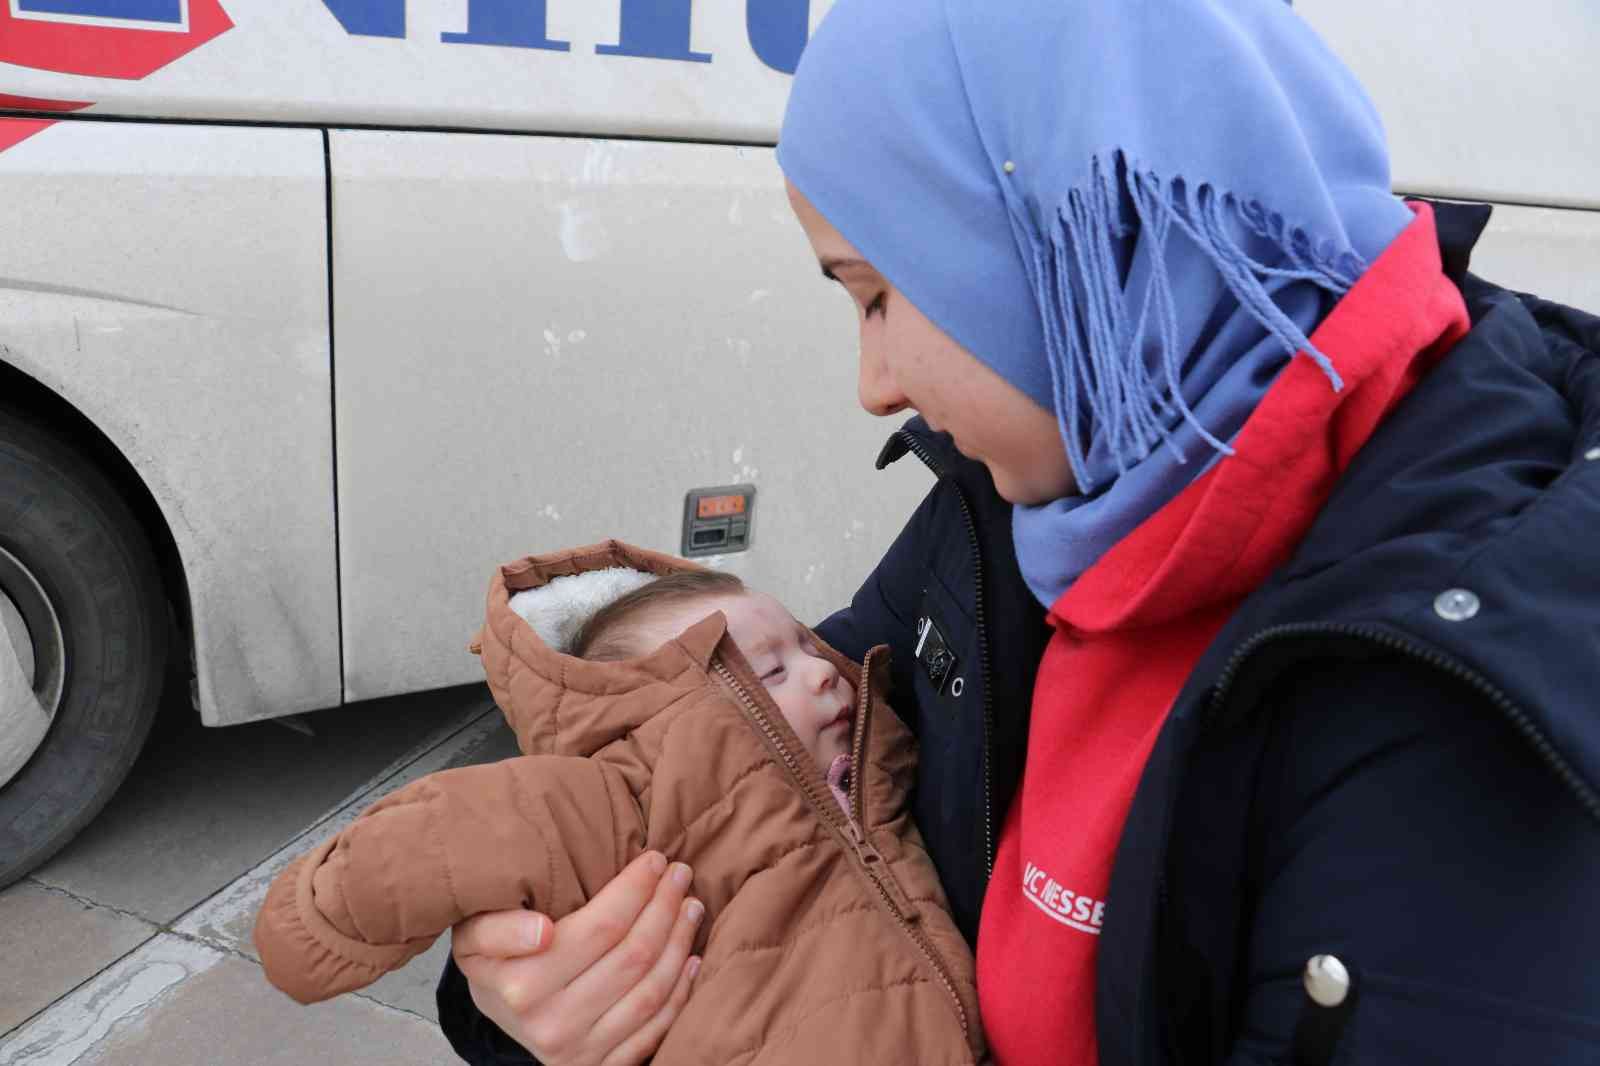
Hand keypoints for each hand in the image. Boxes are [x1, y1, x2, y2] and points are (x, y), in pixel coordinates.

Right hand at [450, 850, 703, 1065]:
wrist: (496, 1011)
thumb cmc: (494, 956)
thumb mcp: (475, 933)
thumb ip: (500, 928)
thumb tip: (542, 931)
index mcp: (522, 985)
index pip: (600, 927)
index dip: (635, 889)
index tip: (655, 859)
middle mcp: (552, 1024)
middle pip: (632, 956)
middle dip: (665, 907)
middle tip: (680, 872)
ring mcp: (580, 1051)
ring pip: (650, 991)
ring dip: (680, 943)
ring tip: (691, 905)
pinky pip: (656, 1028)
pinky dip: (681, 991)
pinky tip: (693, 957)